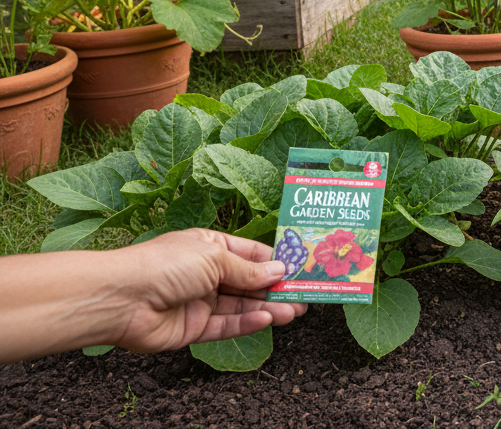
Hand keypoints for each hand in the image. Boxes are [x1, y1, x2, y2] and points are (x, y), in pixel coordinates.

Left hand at [111, 228, 306, 353]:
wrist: (121, 299)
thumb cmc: (164, 265)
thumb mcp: (214, 258)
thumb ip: (248, 270)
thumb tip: (279, 271)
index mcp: (209, 247)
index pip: (250, 254)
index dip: (275, 261)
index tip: (300, 267)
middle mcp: (206, 274)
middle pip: (249, 282)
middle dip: (276, 287)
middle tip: (304, 293)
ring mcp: (201, 302)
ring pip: (242, 306)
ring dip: (269, 307)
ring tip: (295, 310)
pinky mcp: (194, 328)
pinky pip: (227, 326)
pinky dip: (249, 323)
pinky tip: (269, 319)